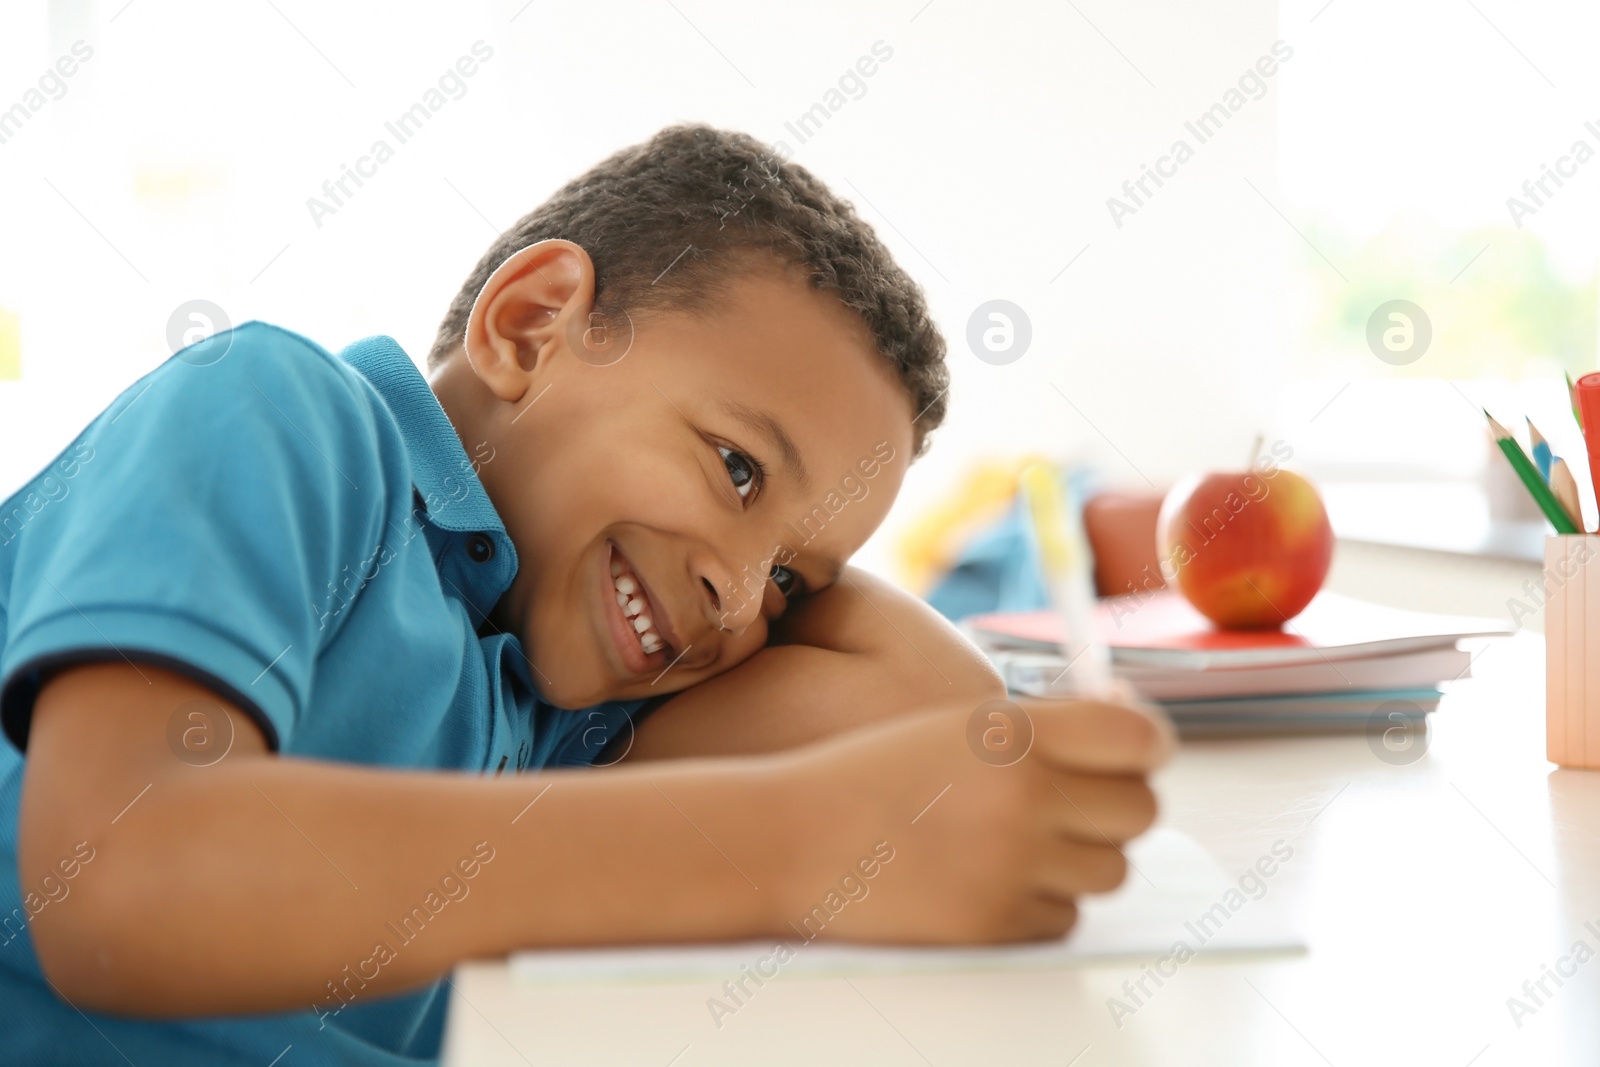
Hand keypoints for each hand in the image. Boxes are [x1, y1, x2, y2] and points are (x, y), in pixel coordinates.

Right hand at [766, 693, 1172, 943]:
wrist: (792, 838)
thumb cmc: (871, 775)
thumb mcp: (956, 726)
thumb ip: (1043, 730)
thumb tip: (1134, 734)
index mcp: (1013, 733)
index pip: (1139, 738)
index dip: (1148, 744)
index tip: (1134, 751)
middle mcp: (1024, 797)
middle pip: (1140, 809)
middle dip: (1117, 805)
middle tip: (1077, 802)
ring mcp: (1013, 866)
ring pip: (1110, 870)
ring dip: (1079, 858)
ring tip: (1020, 841)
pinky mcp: (996, 924)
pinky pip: (1064, 917)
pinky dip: (1040, 903)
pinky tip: (989, 878)